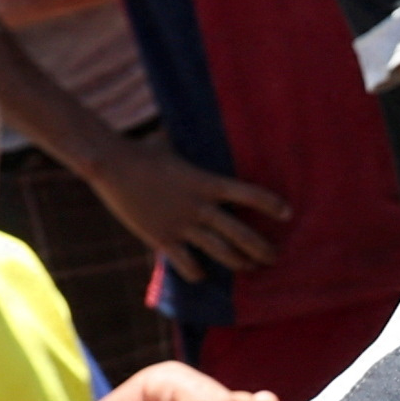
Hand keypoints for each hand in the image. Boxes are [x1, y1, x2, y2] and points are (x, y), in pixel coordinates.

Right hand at [81, 134, 290, 273]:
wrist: (111, 165)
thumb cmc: (143, 150)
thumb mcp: (175, 144)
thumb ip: (192, 144)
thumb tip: (198, 125)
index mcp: (206, 182)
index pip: (249, 193)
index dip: (271, 204)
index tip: (288, 213)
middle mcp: (199, 207)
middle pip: (241, 234)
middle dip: (261, 249)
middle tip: (274, 258)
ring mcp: (182, 225)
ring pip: (221, 252)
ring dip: (239, 263)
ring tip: (249, 268)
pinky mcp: (162, 239)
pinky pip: (186, 263)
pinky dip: (196, 272)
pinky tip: (201, 275)